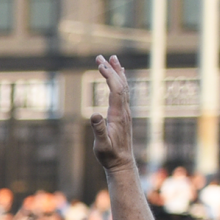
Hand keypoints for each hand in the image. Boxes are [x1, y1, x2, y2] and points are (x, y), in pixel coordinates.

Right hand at [89, 54, 135, 172]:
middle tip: (100, 56)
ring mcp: (125, 111)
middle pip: (120, 84)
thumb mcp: (101, 145)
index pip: (115, 89)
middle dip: (111, 69)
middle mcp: (124, 110)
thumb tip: (93, 114)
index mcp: (118, 114)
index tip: (100, 65)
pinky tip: (119, 76)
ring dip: (117, 71)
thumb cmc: (110, 155)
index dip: (109, 76)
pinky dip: (120, 81)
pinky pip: (123, 92)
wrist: (122, 163)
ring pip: (123, 86)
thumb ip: (99, 129)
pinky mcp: (124, 114)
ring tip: (112, 58)